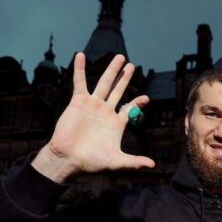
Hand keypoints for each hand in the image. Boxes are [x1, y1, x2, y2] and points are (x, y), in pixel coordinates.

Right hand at [32, 52, 154, 181]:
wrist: (69, 158)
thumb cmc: (91, 162)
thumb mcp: (116, 162)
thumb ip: (134, 162)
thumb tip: (153, 166)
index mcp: (116, 123)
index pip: (129, 109)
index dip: (137, 103)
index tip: (146, 98)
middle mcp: (105, 112)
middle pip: (118, 90)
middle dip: (125, 78)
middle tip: (132, 65)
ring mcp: (92, 105)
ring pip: (104, 83)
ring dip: (111, 70)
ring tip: (119, 57)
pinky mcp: (78, 102)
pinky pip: (80, 83)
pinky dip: (80, 69)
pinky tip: (81, 56)